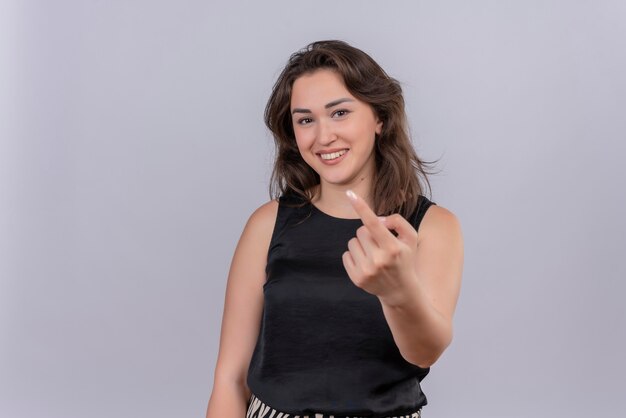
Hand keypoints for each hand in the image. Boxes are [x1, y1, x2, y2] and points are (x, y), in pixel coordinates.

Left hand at [342, 189, 419, 305]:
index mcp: (393, 248)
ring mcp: (366, 271)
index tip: (350, 193)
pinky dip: (354, 256)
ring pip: (352, 242)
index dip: (361, 207)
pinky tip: (366, 263)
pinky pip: (346, 255)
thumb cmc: (405, 259)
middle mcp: (378, 260)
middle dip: (369, 234)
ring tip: (374, 255)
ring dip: (361, 245)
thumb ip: (397, 222)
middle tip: (380, 245)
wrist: (401, 291)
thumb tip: (377, 219)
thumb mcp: (410, 238)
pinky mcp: (357, 279)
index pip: (373, 223)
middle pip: (361, 231)